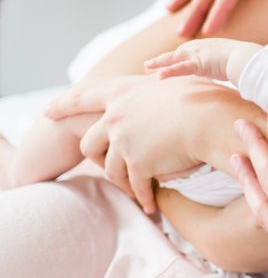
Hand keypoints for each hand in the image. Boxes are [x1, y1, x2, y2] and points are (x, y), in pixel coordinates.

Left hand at [46, 76, 208, 213]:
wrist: (210, 119)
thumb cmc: (202, 96)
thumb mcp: (172, 80)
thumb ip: (156, 81)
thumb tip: (154, 72)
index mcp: (122, 92)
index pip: (82, 97)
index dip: (63, 105)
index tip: (47, 111)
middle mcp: (116, 117)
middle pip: (90, 142)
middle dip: (94, 158)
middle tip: (96, 166)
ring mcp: (124, 141)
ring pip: (111, 168)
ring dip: (123, 182)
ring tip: (134, 191)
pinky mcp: (138, 163)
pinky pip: (136, 185)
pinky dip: (143, 197)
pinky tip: (149, 205)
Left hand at [145, 38, 260, 83]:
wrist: (251, 59)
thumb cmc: (248, 62)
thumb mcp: (236, 63)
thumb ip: (231, 67)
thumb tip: (237, 77)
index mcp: (209, 47)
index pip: (188, 52)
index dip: (175, 58)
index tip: (166, 64)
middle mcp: (202, 47)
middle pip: (177, 54)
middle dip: (162, 60)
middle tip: (148, 67)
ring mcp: (199, 53)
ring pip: (174, 59)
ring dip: (159, 63)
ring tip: (146, 67)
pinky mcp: (200, 63)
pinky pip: (180, 68)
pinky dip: (169, 72)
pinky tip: (158, 77)